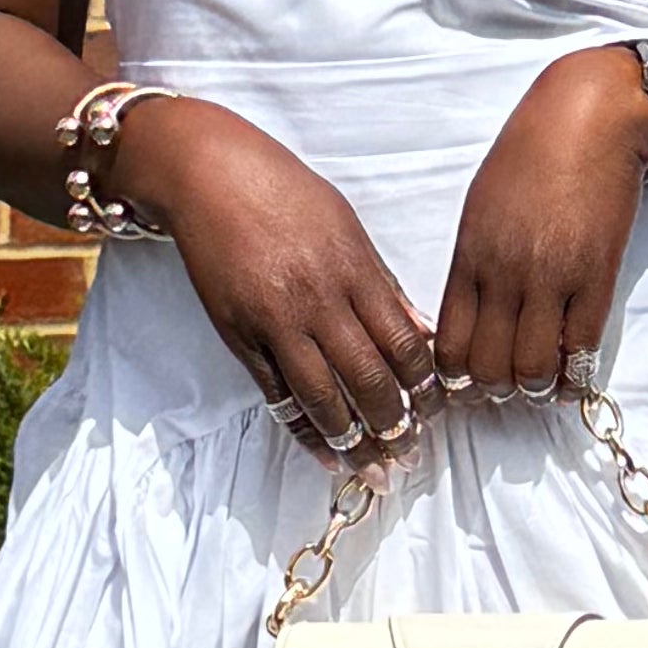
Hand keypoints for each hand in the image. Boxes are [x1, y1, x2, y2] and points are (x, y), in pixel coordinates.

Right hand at [118, 100, 432, 456]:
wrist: (210, 177)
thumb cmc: (283, 193)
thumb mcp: (347, 227)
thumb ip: (382, 283)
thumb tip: (418, 331)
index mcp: (353, 270)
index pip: (403, 343)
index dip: (425, 385)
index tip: (437, 408)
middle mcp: (318, 300)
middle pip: (368, 378)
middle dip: (395, 424)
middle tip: (411, 453)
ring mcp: (276, 322)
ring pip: (324, 398)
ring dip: (354, 441)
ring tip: (376, 470)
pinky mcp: (240, 337)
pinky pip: (278, 395)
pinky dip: (305, 430)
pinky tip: (326, 453)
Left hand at [435, 51, 647, 402]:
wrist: (588, 119)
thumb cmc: (532, 155)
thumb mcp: (481, 207)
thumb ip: (475, 262)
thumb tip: (473, 315)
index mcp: (470, 256)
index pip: (449, 345)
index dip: (457, 377)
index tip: (470, 381)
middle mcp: (504, 274)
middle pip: (487, 367)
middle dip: (496, 388)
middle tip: (508, 384)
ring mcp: (551, 278)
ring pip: (532, 368)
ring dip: (536, 385)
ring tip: (542, 380)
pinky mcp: (596, 276)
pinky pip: (582, 347)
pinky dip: (577, 374)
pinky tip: (576, 377)